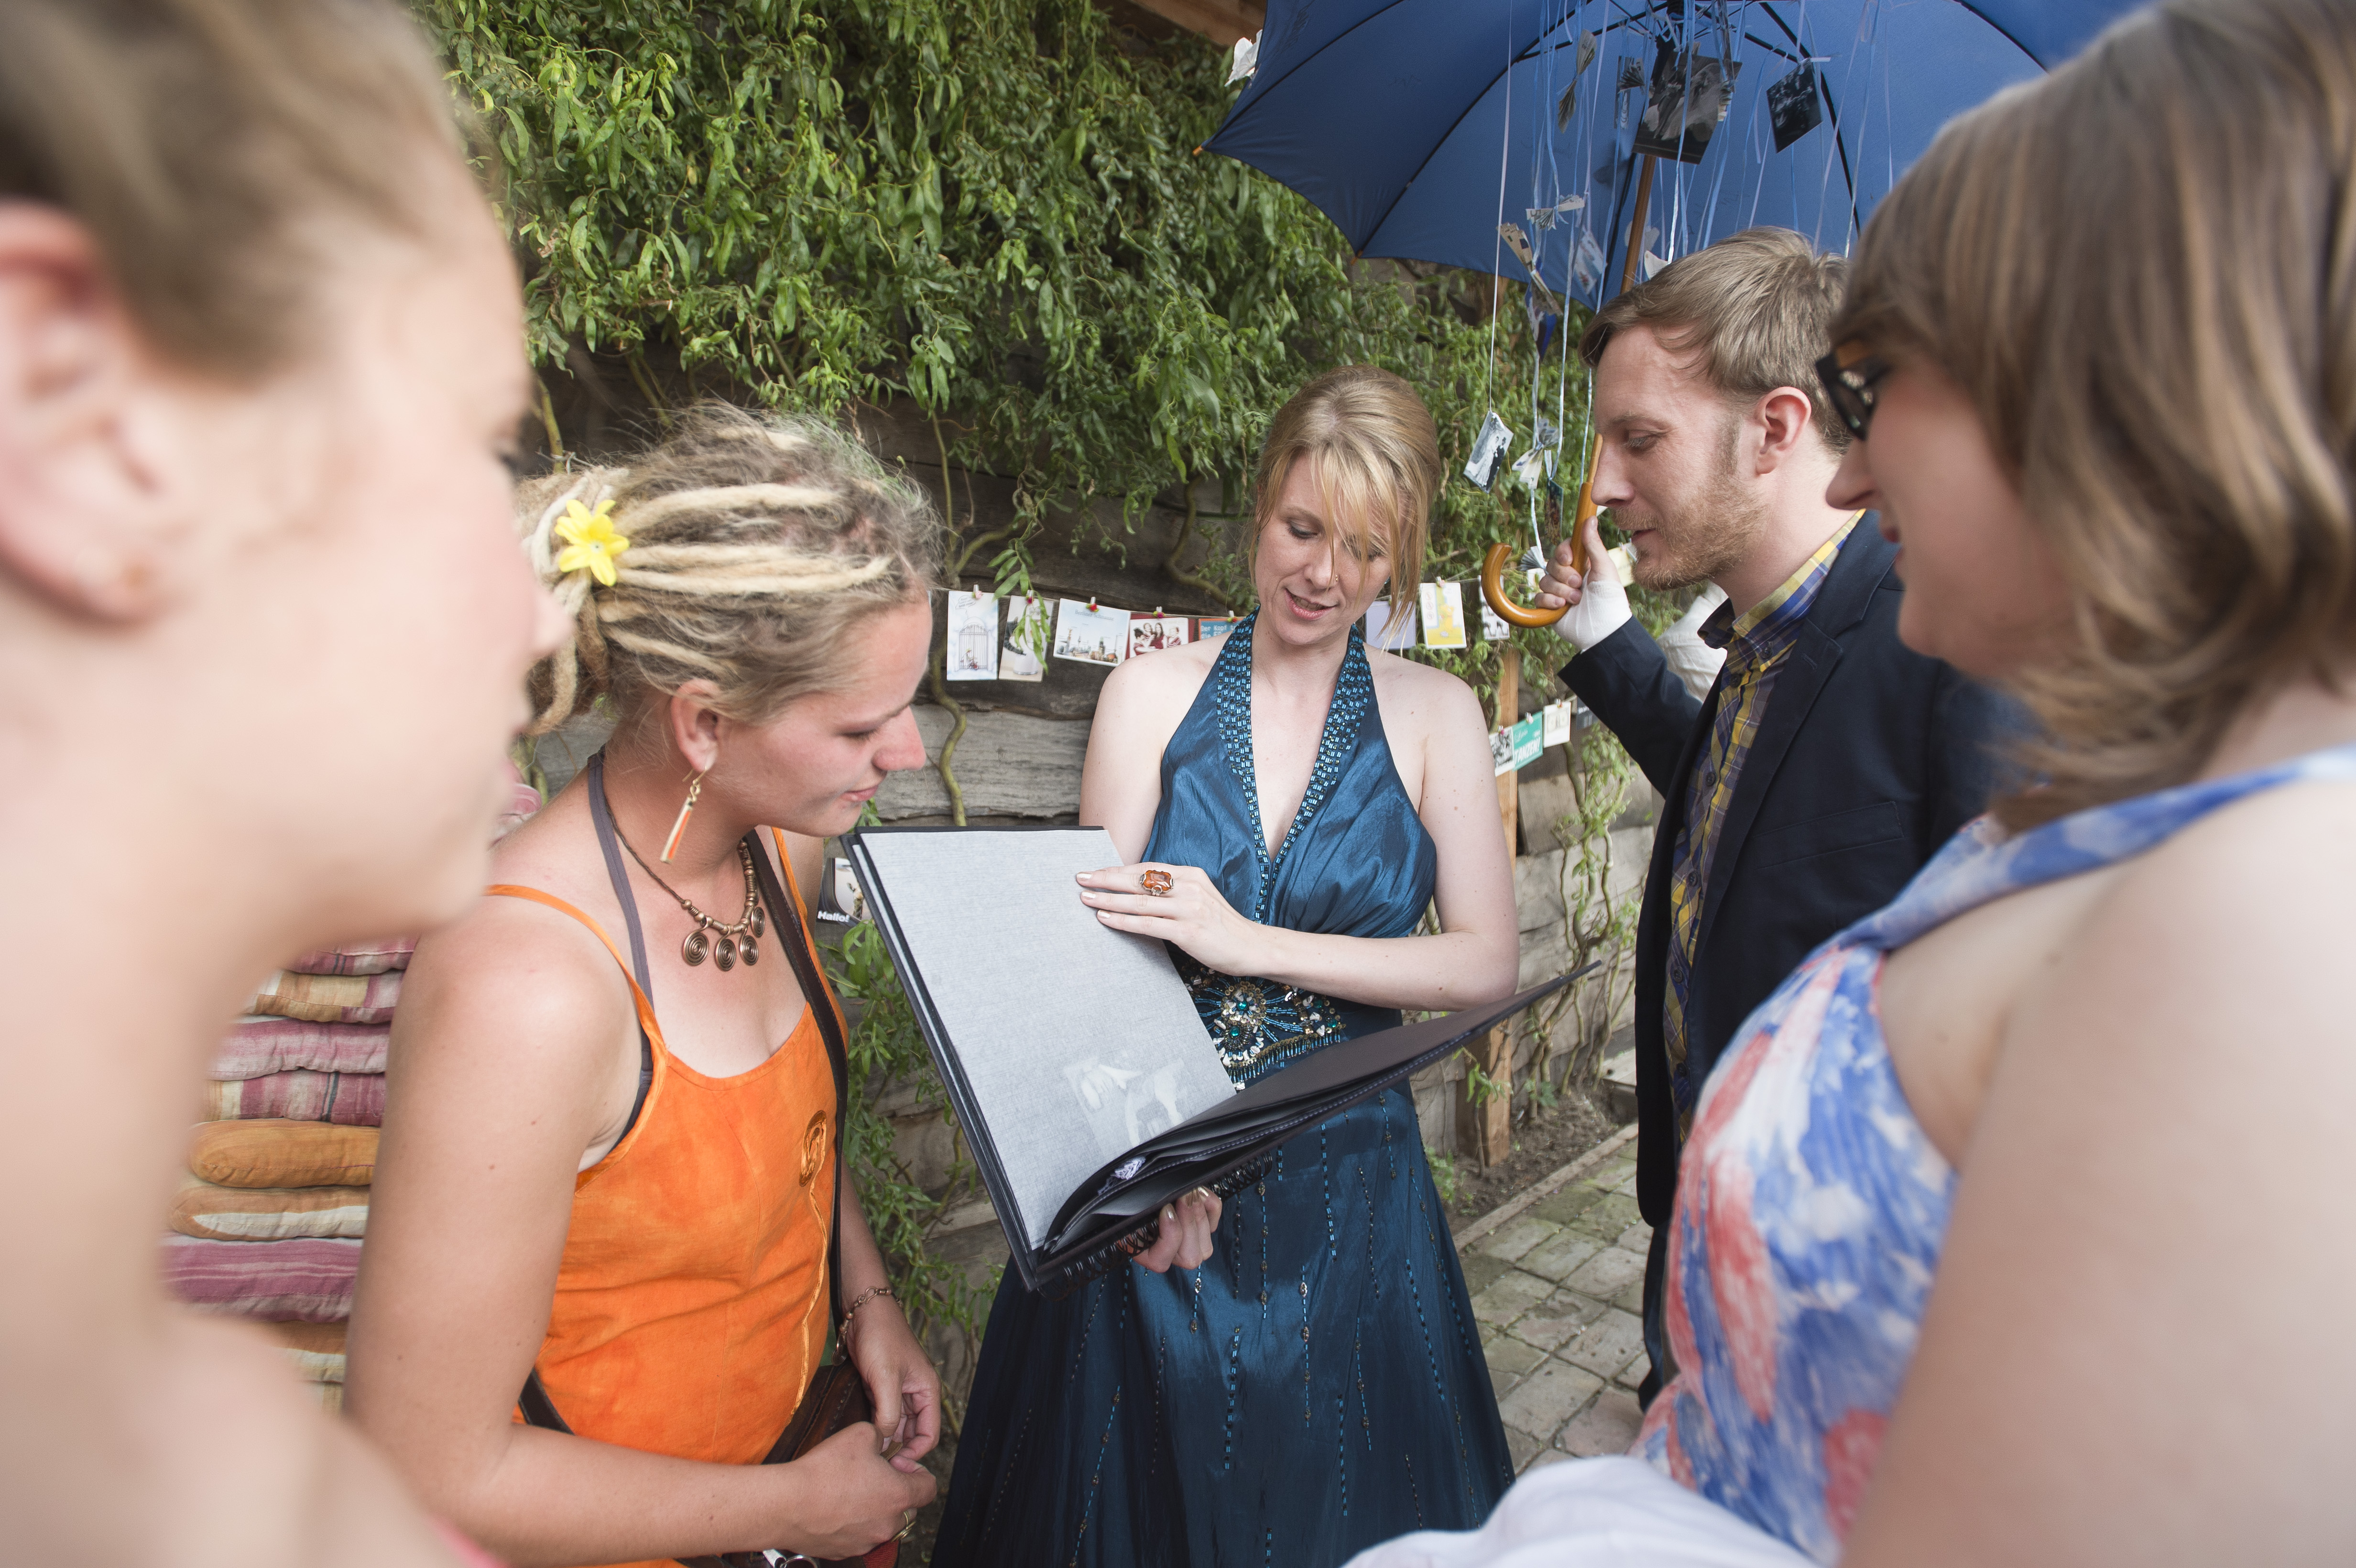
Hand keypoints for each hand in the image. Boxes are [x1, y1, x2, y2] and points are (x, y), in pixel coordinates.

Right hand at [773, 1421, 934, 1558]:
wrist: (787, 1504)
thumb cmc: (824, 1471)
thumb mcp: (861, 1434)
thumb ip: (880, 1436)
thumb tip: (881, 1442)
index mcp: (899, 1496)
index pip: (929, 1487)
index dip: (918, 1472)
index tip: (899, 1464)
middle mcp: (887, 1524)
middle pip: (907, 1508)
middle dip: (895, 1491)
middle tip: (873, 1475)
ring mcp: (866, 1541)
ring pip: (882, 1524)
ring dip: (874, 1509)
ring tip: (850, 1490)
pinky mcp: (844, 1551)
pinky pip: (859, 1536)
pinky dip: (853, 1524)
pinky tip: (835, 1507)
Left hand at [840, 1294, 940, 1469]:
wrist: (863, 1311)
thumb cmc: (881, 1338)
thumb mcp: (885, 1379)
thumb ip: (889, 1413)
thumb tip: (885, 1441)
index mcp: (927, 1391)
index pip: (929, 1434)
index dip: (914, 1453)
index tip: (893, 1465)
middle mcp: (916, 1394)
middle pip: (913, 1433)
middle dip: (899, 1448)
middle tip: (877, 1462)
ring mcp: (898, 1391)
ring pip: (897, 1425)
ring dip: (885, 1437)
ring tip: (869, 1450)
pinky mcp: (880, 1387)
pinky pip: (882, 1414)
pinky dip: (875, 1425)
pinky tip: (862, 1433)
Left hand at [1076, 862, 1262, 976]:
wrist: (1251, 946)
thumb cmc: (1221, 925)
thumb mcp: (1199, 898)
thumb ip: (1173, 891)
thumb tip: (1136, 890)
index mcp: (1191, 875)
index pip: (1146, 869)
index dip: (1117, 869)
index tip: (1094, 871)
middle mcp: (1189, 887)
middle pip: (1139, 880)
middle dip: (1106, 879)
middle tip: (1081, 879)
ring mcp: (1190, 909)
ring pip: (1140, 902)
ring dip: (1109, 900)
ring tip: (1086, 898)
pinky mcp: (1189, 931)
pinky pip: (1148, 924)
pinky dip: (1124, 920)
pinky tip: (1106, 918)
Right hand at [1133, 1186, 1221, 1272]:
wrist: (1137, 1189)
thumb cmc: (1127, 1201)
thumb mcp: (1126, 1208)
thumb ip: (1134, 1213)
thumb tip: (1160, 1207)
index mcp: (1144, 1254)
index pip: (1160, 1262)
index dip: (1169, 1235)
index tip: (1166, 1208)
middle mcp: (1168, 1255)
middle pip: (1189, 1258)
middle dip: (1189, 1223)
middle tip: (1183, 1197)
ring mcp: (1187, 1245)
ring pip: (1205, 1248)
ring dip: (1200, 1217)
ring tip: (1190, 1193)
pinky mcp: (1201, 1230)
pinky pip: (1215, 1225)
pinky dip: (1211, 1208)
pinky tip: (1200, 1193)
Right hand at [1532, 515, 1630, 651]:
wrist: (1603, 631)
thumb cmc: (1610, 600)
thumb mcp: (1604, 569)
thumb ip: (1593, 544)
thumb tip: (1589, 519)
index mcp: (1583, 565)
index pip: (1563, 549)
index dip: (1563, 551)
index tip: (1569, 558)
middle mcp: (1569, 577)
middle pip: (1551, 563)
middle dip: (1564, 575)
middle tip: (1579, 585)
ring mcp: (1559, 592)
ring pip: (1544, 580)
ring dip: (1560, 590)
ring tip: (1576, 600)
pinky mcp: (1550, 607)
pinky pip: (1538, 597)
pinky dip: (1549, 602)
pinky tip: (1562, 607)